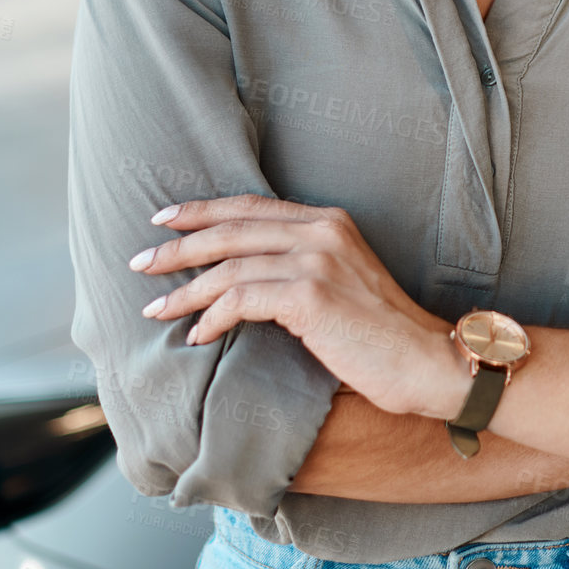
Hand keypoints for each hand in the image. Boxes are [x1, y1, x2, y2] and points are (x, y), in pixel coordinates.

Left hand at [129, 194, 467, 418]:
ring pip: (229, 265)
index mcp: (329, 221)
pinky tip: (198, 335)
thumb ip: (301, 267)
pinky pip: (242, 298)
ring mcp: (318, 260)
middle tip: (141, 263)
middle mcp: (322, 231)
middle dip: (178, 245)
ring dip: (185, 289)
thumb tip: (241, 279)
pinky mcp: (311, 295)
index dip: (203, 210)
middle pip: (231, 229)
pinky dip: (212, 316)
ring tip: (157, 309)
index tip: (163, 221)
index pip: (251, 206)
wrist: (428, 362)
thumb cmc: (384, 336)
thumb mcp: (342, 284)